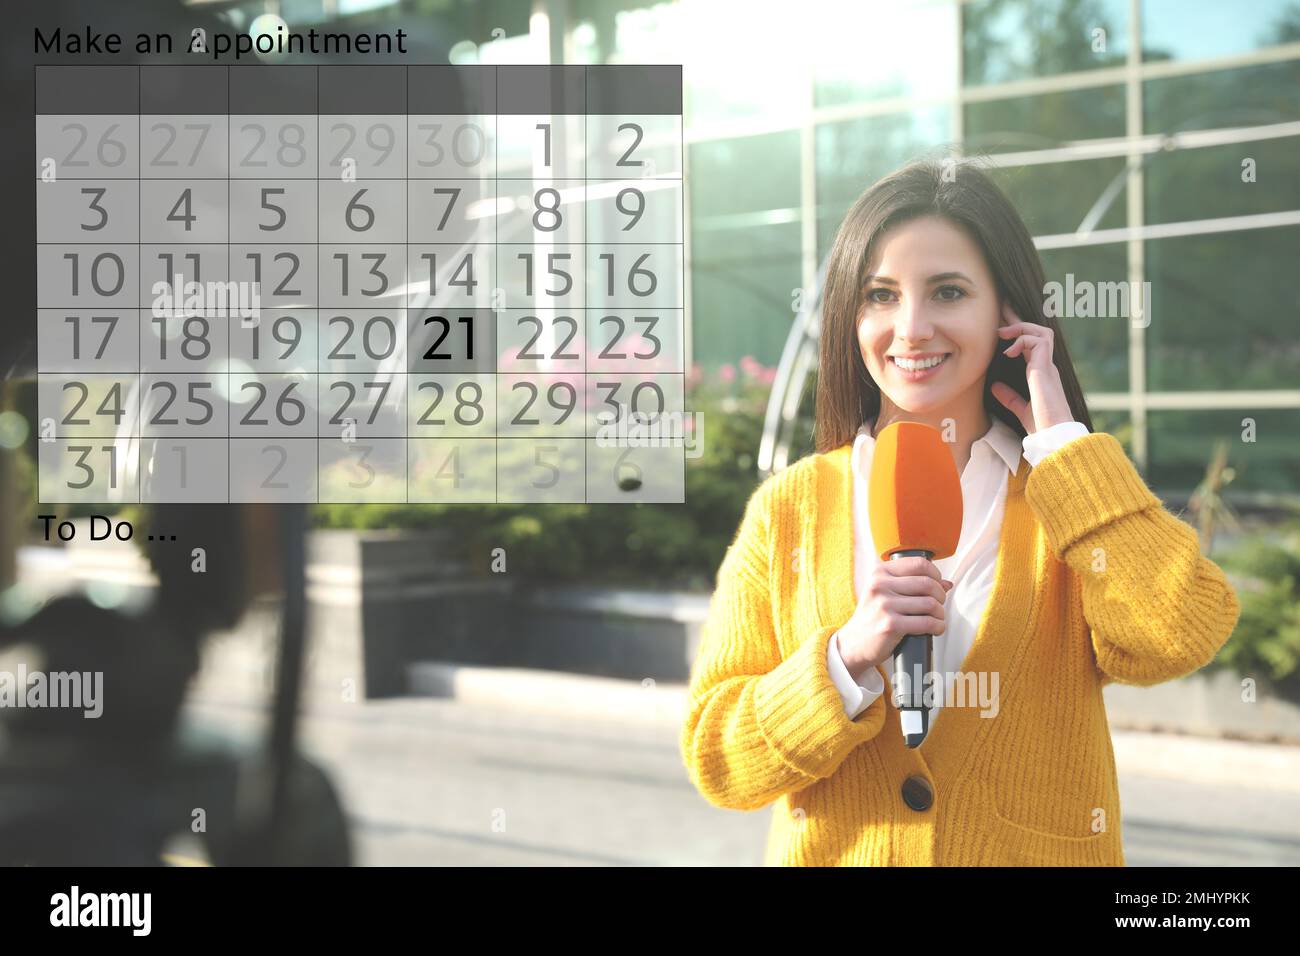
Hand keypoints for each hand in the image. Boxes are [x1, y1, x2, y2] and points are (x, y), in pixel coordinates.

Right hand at [836, 556, 953, 680]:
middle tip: (938, 605)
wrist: (854, 643)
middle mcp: (880, 586)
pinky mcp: (890, 625)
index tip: (937, 585)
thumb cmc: (873, 617)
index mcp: (879, 573)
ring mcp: (884, 605)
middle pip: (928, 583)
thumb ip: (913, 584)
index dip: (935, 575)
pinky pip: (927, 623)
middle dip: (940, 596)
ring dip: (940, 613)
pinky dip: (938, 627)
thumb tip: (947, 583)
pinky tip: (935, 628)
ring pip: (930, 604)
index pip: (919, 564)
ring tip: (936, 618)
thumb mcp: (886, 593)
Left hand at [990, 302, 1073, 434]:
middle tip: (1001, 309)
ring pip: (1042, 332)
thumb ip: (1009, 396)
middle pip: (1037, 333)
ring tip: (1002, 333)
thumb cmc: (1041, 426)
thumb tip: (995, 386)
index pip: (1031, 346)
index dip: (1018, 333)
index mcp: (1041, 373)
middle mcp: (1047, 366)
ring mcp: (1048, 365)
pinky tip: (1008, 352)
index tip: (1000, 326)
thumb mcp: (1020, 408)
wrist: (1053, 435)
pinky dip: (1022, 341)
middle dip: (1018, 320)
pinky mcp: (1046, 368)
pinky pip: (1038, 341)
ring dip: (1021, 328)